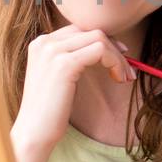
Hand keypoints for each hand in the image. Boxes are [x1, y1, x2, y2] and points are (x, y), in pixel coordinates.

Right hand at [10, 25, 135, 153]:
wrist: (34, 132)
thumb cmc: (49, 110)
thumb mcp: (58, 76)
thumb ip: (72, 57)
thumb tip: (103, 46)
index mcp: (41, 43)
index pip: (80, 29)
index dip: (104, 41)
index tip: (119, 57)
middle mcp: (45, 42)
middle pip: (91, 30)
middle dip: (114, 47)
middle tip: (127, 69)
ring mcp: (53, 51)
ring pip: (99, 38)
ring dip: (118, 56)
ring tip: (124, 76)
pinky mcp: (64, 64)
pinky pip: (100, 50)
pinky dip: (115, 62)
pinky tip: (118, 78)